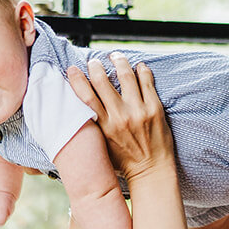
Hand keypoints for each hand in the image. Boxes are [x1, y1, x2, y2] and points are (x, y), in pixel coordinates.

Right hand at [66, 55, 173, 184]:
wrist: (152, 172)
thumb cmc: (125, 162)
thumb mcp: (103, 146)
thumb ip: (94, 127)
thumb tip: (80, 110)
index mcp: (104, 126)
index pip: (86, 96)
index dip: (77, 79)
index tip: (73, 68)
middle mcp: (120, 117)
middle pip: (103, 81)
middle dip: (96, 66)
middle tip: (94, 61)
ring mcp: (139, 111)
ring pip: (126, 75)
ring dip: (119, 62)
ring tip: (115, 57)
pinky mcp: (155, 108)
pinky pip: (147, 81)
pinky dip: (141, 70)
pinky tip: (138, 66)